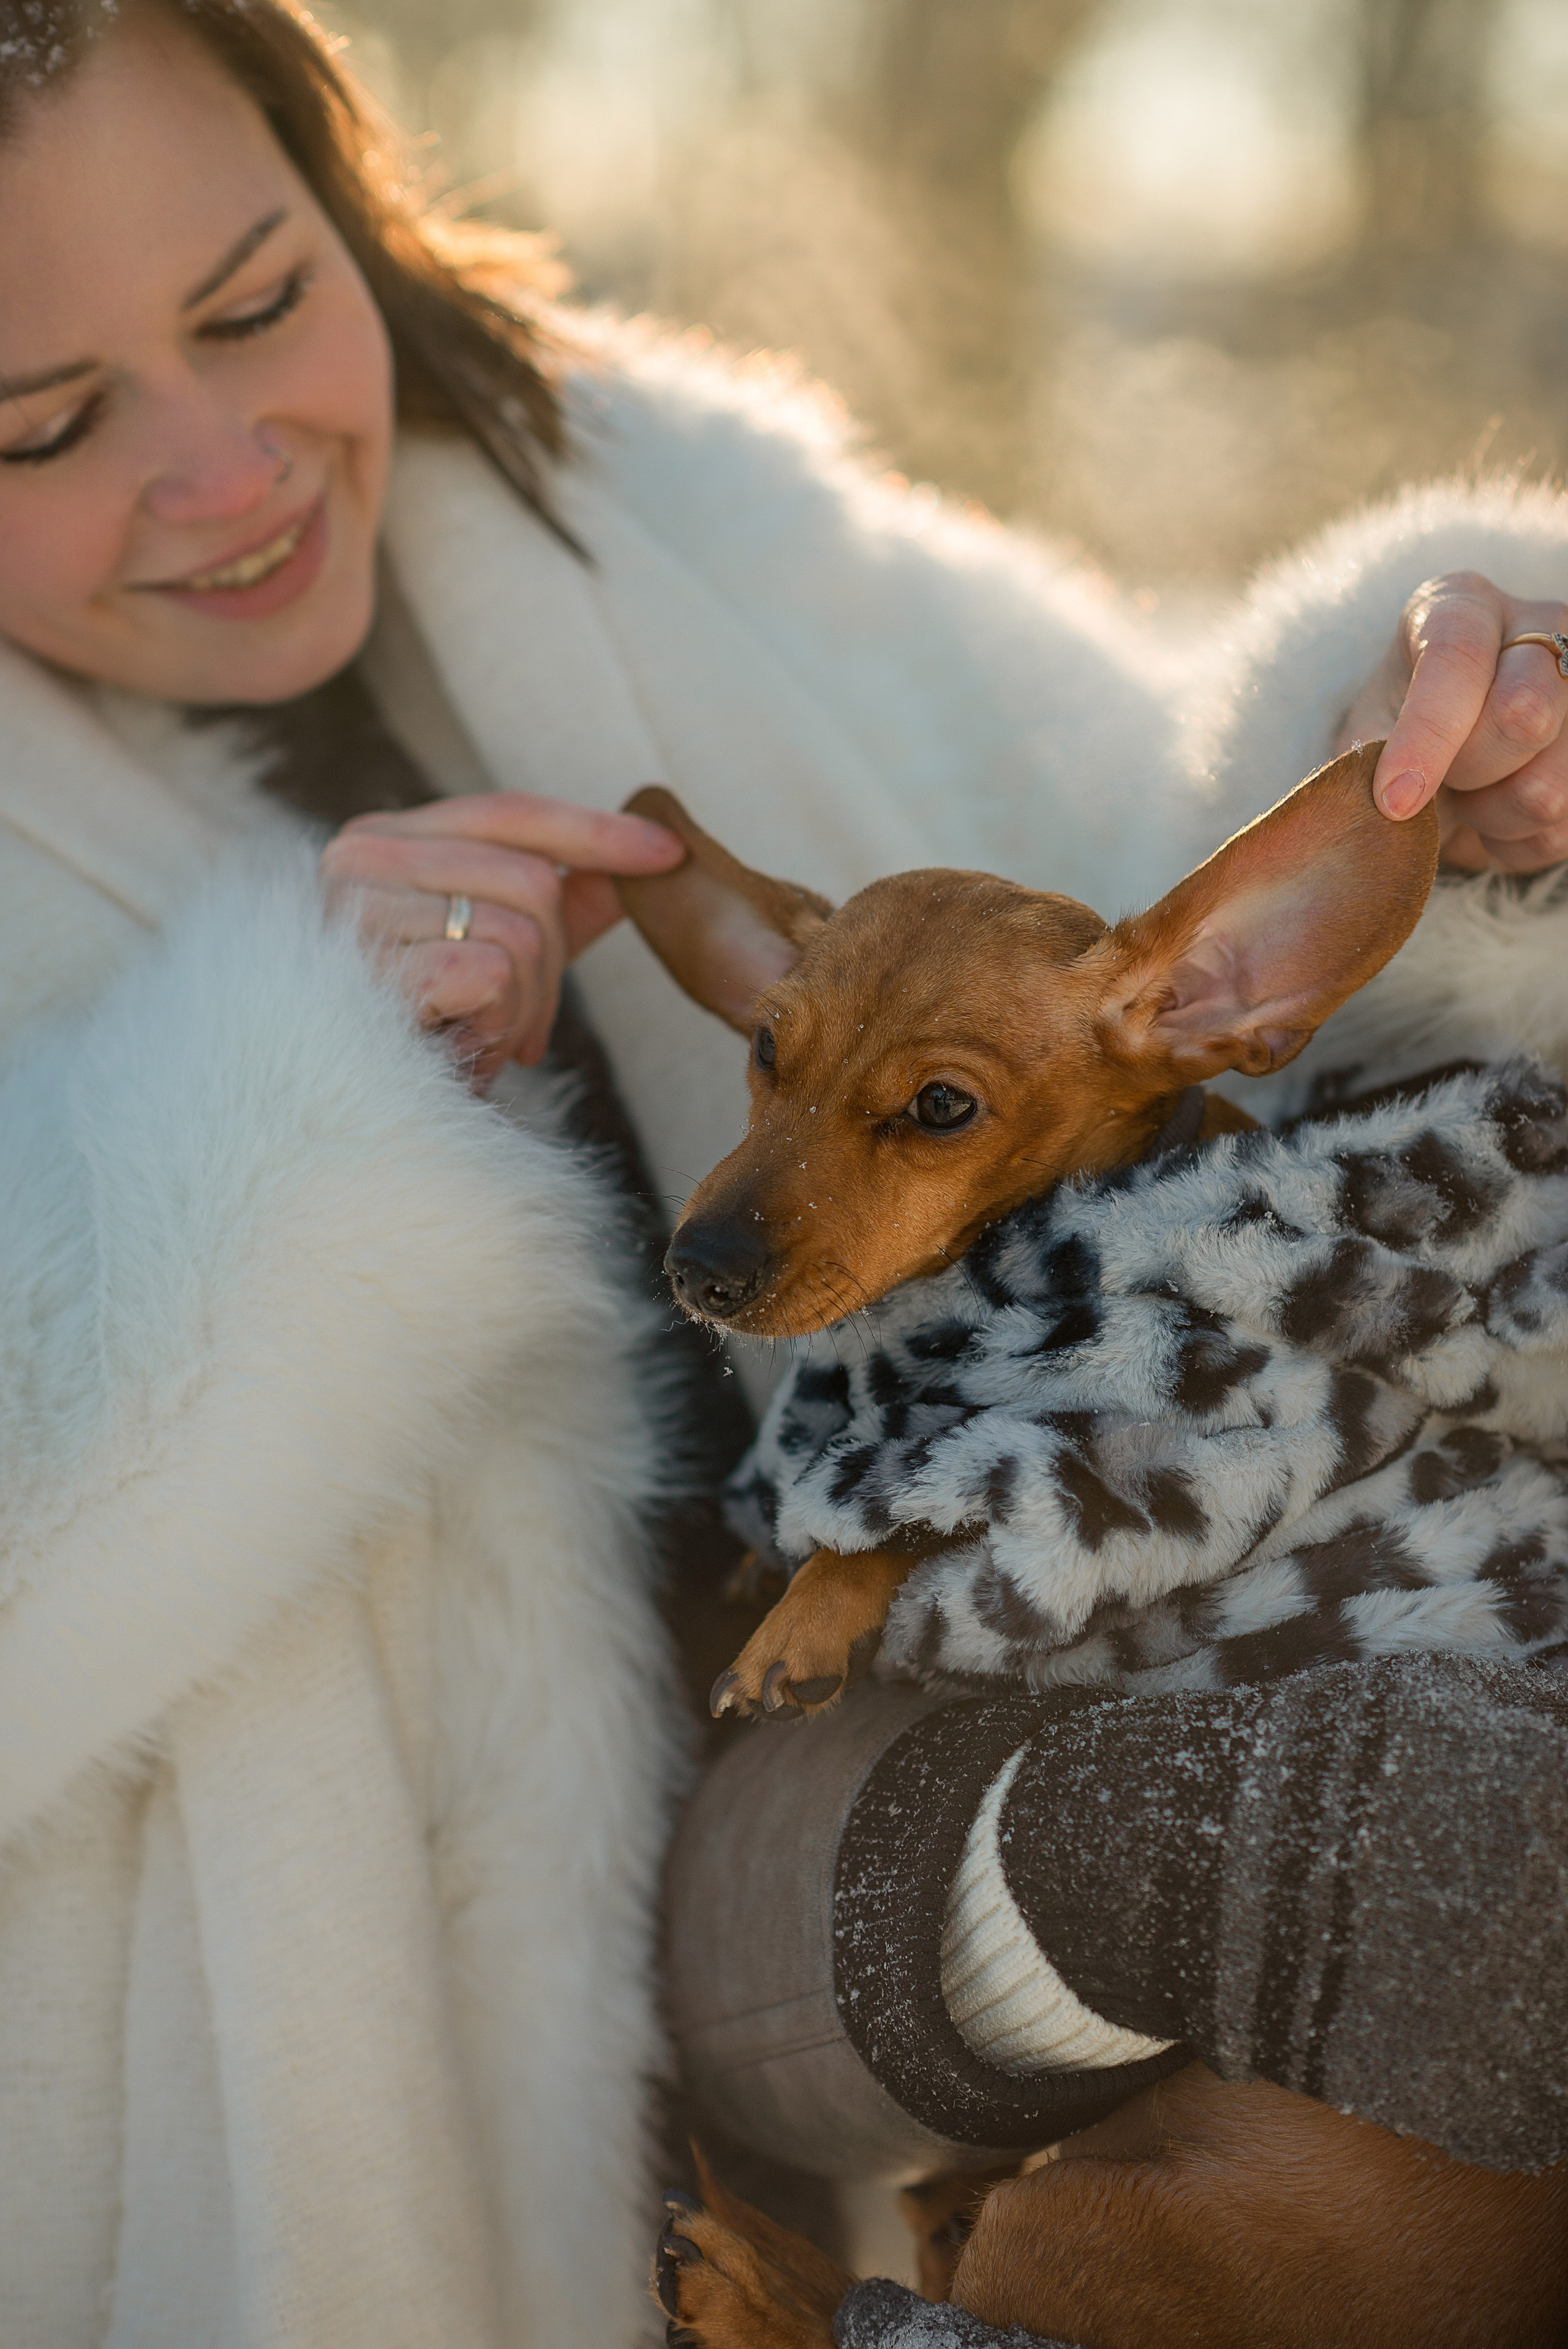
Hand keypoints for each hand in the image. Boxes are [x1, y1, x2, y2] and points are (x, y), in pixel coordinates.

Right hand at [320, 791, 683, 1087]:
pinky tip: (464, 1051)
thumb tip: (649, 858)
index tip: (668, 852)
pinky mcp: (371, 964)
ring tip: (484, 1041)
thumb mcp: (502, 954)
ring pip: (518, 933)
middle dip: (553, 967)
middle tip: (524, 1028)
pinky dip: (496, 1025)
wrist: (351, 1117)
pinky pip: (492, 975)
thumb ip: (565, 901)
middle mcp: (359, 856)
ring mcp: (357, 908)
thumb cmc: (423, 1032)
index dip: (595, 832)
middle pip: (532, 880)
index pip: (511, 812)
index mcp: (386, 838)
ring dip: (524, 1008)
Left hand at [1337, 572, 1567, 872]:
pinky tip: (1498, 815)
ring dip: (1493, 814)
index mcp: (1461, 607)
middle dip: (1468, 771)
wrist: (1437, 768)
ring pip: (1549, 786)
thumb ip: (1368, 755)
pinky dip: (1518, 843)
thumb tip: (1392, 802)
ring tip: (1469, 797)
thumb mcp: (1366, 734)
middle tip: (1442, 776)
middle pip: (1524, 713)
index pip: (1457, 656)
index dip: (1428, 735)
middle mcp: (1538, 630)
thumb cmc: (1394, 739)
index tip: (1394, 804)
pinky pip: (1563, 830)